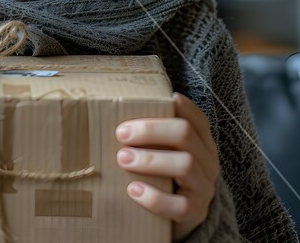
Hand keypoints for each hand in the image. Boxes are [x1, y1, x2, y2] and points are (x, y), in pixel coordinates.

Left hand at [115, 92, 219, 241]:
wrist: (179, 214)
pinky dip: (155, 198)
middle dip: (150, 130)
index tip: (142, 104)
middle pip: (185, 134)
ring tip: (122, 159)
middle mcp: (207, 161)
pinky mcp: (196, 212)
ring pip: (185, 165)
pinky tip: (133, 190)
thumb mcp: (165, 149)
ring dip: (150, 160)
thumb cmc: (163, 172)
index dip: (173, 107)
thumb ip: (151, 133)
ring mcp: (204, 187)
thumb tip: (111, 109)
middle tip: (121, 134)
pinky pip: (180, 205)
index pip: (195, 117)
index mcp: (201, 141)